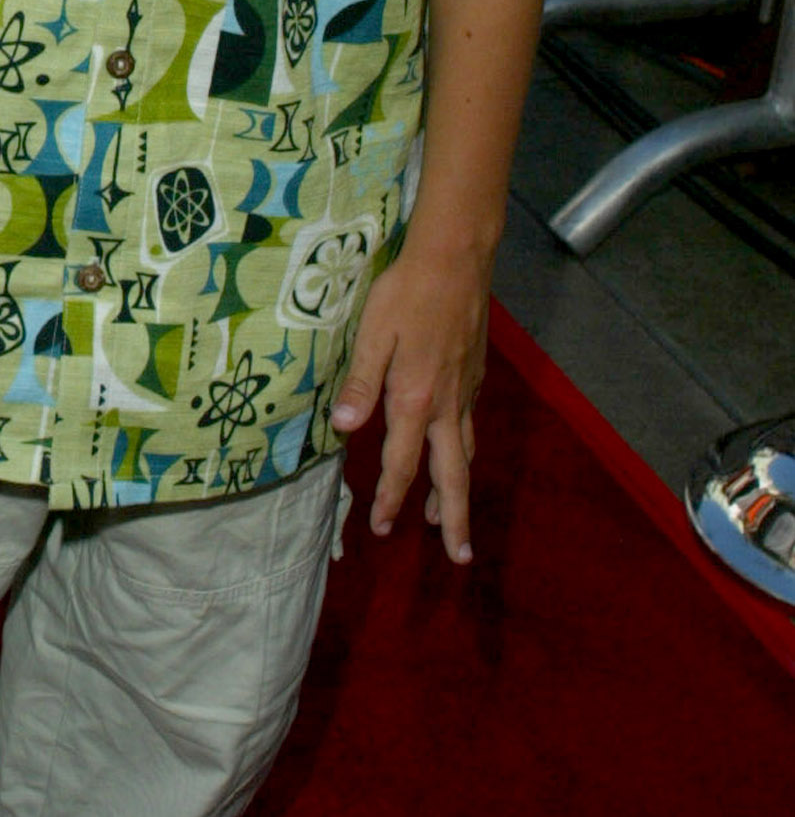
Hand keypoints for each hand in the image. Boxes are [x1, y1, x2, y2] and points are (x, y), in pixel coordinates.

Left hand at [329, 234, 491, 563]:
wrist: (456, 259)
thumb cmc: (406, 292)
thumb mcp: (372, 334)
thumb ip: (359, 384)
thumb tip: (341, 430)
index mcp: (415, 399)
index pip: (401, 463)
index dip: (391, 499)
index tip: (382, 529)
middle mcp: (446, 404)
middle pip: (452, 475)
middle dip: (451, 520)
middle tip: (458, 557)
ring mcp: (466, 391)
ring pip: (465, 453)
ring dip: (455, 489)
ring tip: (445, 518)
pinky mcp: (474, 375)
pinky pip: (469, 427)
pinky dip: (462, 452)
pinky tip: (453, 452)